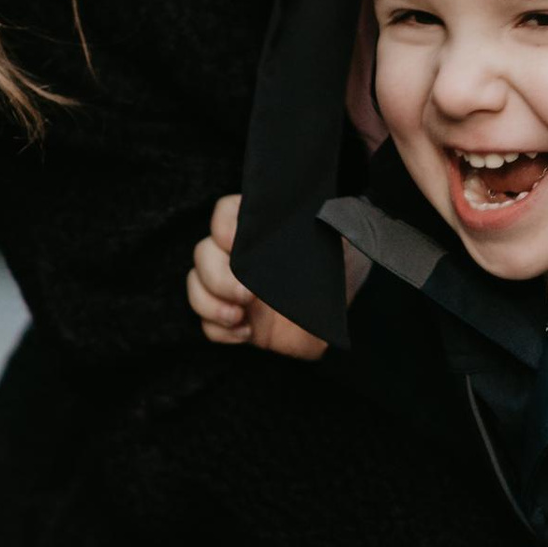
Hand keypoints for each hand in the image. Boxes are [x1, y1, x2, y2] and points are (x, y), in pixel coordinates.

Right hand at [185, 191, 328, 360]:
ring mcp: (233, 288)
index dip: (222, 226)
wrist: (350, 313)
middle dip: (217, 276)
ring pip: (196, 288)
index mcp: (259, 229)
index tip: (235, 243)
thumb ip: (324, 221)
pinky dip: (219, 330)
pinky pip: (207, 325)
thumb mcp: (339, 239)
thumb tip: (317, 213)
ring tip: (239, 317)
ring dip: (209, 304)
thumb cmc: (343, 267)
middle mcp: (240, 255)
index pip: (225, 213)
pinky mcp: (236, 320)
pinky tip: (246, 333)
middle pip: (203, 254)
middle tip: (246, 295)